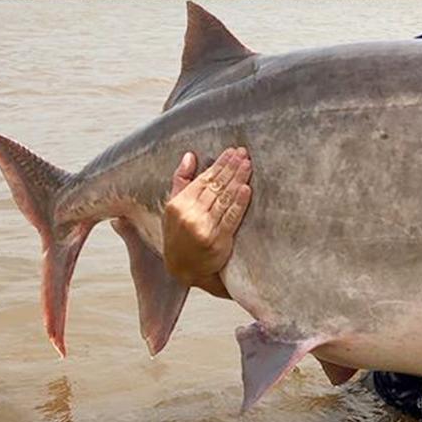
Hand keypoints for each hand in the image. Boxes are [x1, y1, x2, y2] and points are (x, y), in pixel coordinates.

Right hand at [162, 147, 251, 297]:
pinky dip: (239, 203)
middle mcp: (189, 215)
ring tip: (248, 165)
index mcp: (178, 205)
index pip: (203, 179)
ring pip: (224, 199)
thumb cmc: (179, 235)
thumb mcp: (172, 208)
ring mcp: (203, 228)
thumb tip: (190, 156)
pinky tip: (246, 189)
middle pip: (216, 186)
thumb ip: (181, 181)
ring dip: (238, 179)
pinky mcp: (217, 240)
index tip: (232, 152)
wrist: (183, 269)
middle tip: (245, 154)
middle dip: (231, 168)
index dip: (219, 164)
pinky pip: (231, 218)